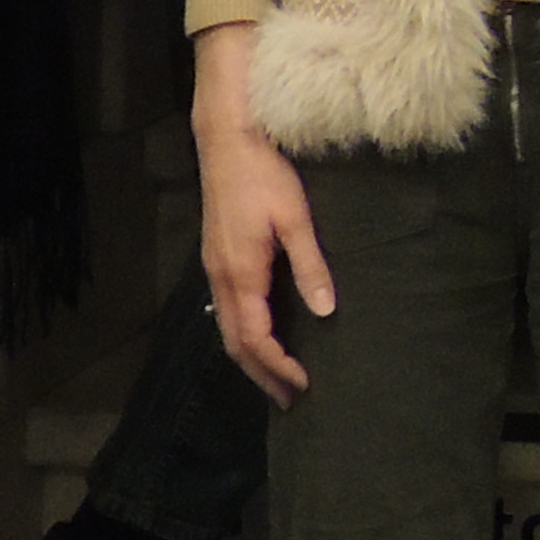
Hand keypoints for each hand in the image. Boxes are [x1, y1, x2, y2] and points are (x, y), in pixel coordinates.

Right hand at [194, 29, 330, 406]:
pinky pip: (226, 311)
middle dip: (262, 374)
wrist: (227, 139)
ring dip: (250, 358)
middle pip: (235, 344)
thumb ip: (310, 266)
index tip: (303, 386)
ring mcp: (214, 269)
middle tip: (290, 399)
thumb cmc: (265, 176)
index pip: (255, 339)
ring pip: (226, 329)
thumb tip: (325, 311)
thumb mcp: (295, 219)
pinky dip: (243, 335)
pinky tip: (260, 336)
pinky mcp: (217, 258)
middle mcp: (221, 279)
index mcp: (241, 274)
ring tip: (277, 378)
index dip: (278, 366)